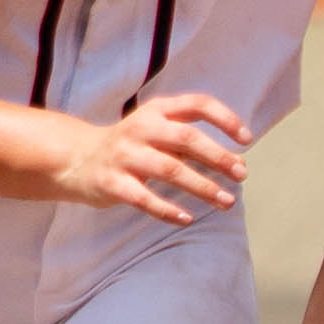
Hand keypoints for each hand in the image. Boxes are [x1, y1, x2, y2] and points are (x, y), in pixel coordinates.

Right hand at [52, 93, 251, 224]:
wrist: (75, 159)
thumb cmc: (132, 146)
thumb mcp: (159, 133)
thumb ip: (193, 143)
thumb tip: (239, 162)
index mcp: (156, 111)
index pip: (197, 104)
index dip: (225, 118)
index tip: (247, 139)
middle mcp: (140, 128)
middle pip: (187, 138)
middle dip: (218, 157)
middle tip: (242, 175)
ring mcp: (124, 155)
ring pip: (170, 169)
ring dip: (202, 186)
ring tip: (227, 201)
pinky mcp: (112, 182)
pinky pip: (143, 198)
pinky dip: (167, 209)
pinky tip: (187, 218)